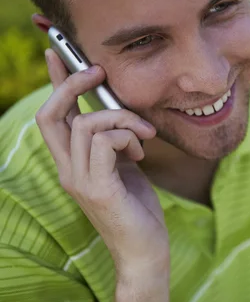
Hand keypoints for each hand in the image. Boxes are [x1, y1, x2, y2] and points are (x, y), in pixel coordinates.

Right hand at [36, 49, 167, 274]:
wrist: (145, 249)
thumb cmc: (137, 206)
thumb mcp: (124, 165)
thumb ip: (114, 141)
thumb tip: (117, 112)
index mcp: (72, 162)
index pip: (53, 116)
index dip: (54, 82)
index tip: (59, 53)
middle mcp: (67, 170)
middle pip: (52, 114)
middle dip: (74, 84)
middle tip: (99, 73)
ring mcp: (79, 180)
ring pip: (87, 123)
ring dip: (123, 119)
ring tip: (144, 135)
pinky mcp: (98, 189)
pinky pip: (106, 141)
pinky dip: (128, 137)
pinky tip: (141, 155)